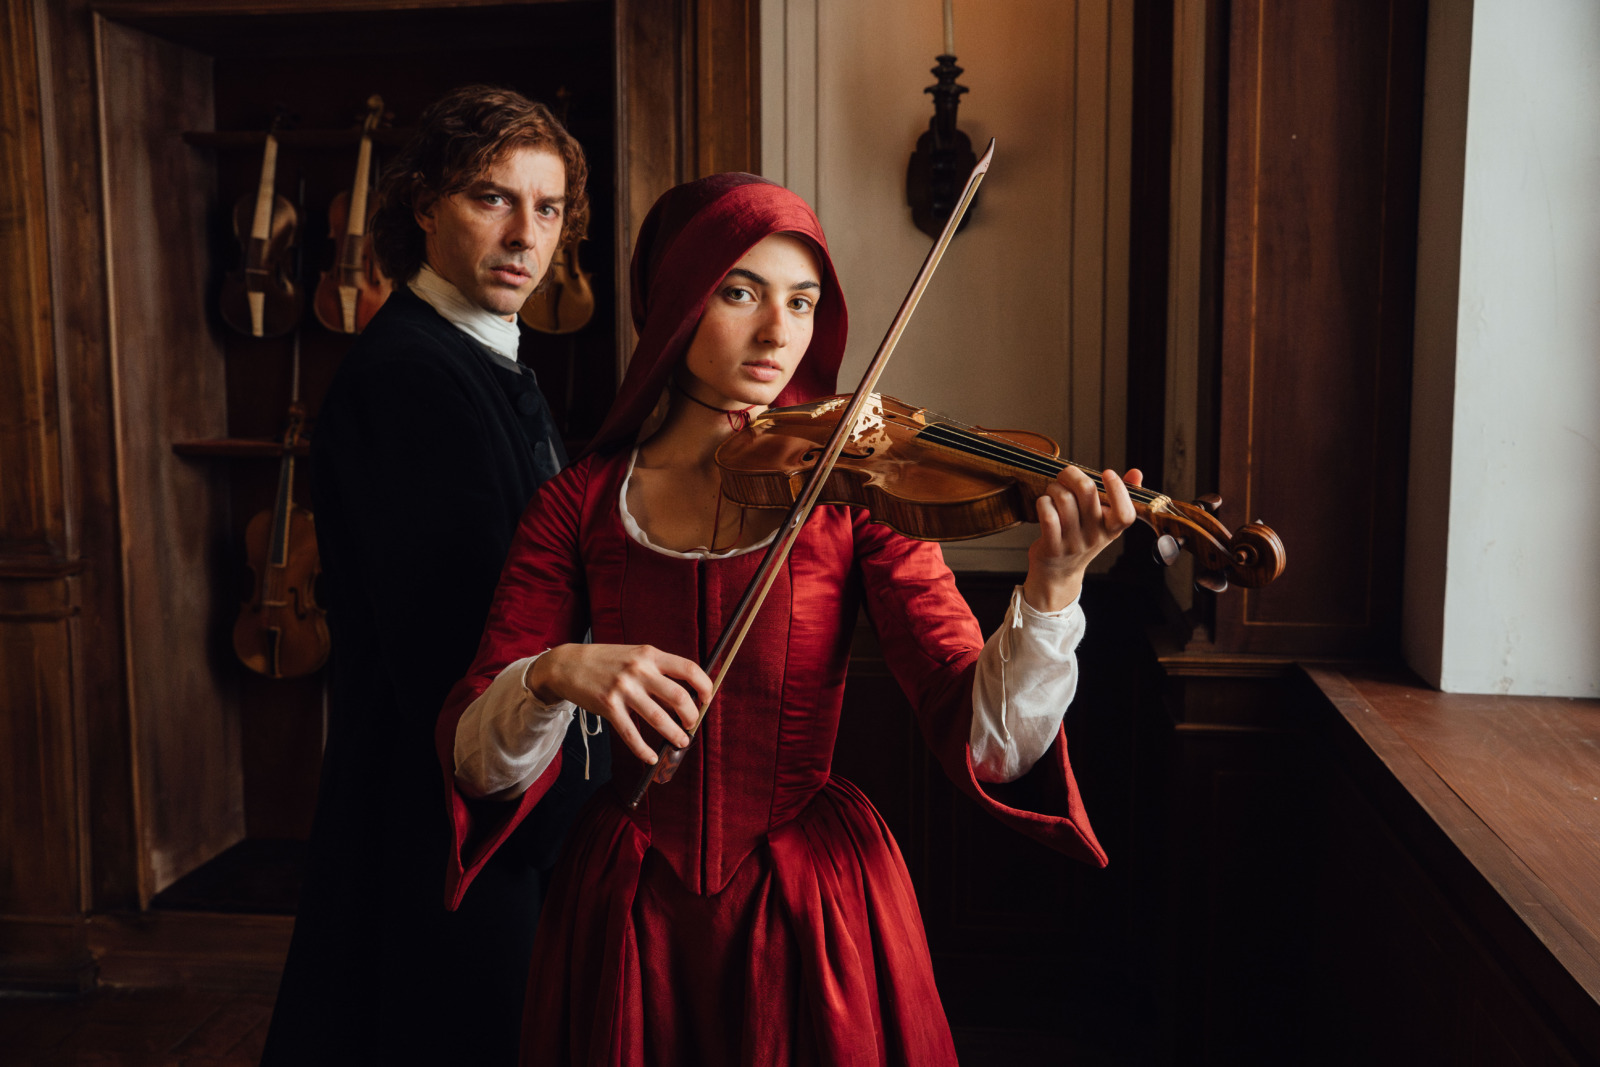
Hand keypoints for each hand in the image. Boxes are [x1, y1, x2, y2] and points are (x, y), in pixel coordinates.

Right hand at [525, 643, 710, 764]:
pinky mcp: (607, 706)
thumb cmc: (607, 662)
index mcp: (650, 654)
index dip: (705, 687)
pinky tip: (651, 758)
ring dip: (674, 734)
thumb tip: (686, 698)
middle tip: (692, 724)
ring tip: (680, 742)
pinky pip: (631, 734)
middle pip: (678, 697)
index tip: (707, 700)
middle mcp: (639, 669)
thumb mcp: (635, 656)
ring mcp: (623, 688)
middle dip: (691, 716)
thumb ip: (658, 672)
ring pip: (658, 718)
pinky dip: (643, 750)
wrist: (568, 664)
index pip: (689, 669)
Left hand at [1021, 467, 1141, 612]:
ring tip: (1053, 492)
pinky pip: (1048, 514)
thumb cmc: (1081, 538)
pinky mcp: (1052, 547)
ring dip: (1054, 488)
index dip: (1118, 490)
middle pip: (1086, 491)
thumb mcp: (1104, 523)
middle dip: (1071, 474)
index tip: (1108, 473)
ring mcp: (1073, 543)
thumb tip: (1136, 472)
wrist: (1058, 573)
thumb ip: (1120, 497)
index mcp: (1112, 529)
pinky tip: (1045, 504)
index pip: (1125, 514)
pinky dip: (1043, 502)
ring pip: (1063, 498)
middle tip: (1065, 476)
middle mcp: (1095, 536)